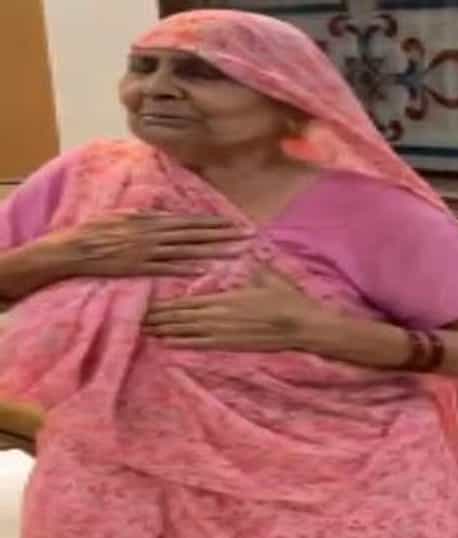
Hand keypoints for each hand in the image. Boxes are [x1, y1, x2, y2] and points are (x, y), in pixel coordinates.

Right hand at [42, 212, 249, 278]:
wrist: (75, 248)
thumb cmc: (97, 230)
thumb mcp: (124, 216)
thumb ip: (146, 216)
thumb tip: (163, 213)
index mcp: (151, 220)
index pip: (189, 221)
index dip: (212, 222)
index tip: (232, 222)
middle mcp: (154, 233)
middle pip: (195, 234)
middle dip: (221, 235)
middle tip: (245, 235)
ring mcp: (148, 251)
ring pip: (187, 250)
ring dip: (212, 251)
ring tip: (234, 252)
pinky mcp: (140, 267)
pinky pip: (167, 267)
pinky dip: (186, 267)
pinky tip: (204, 269)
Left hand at [143, 263, 322, 351]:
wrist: (302, 326)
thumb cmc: (289, 300)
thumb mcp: (270, 277)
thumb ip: (255, 268)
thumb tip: (248, 253)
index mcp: (226, 297)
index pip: (188, 302)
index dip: (167, 305)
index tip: (149, 305)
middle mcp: (219, 316)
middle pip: (182, 317)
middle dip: (160, 318)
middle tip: (139, 320)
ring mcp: (224, 333)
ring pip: (188, 332)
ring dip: (167, 331)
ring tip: (148, 331)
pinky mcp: (233, 345)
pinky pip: (202, 344)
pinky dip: (184, 343)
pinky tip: (170, 343)